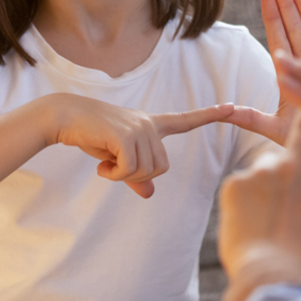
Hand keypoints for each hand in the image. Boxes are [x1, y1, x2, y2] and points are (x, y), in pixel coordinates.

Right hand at [48, 95, 233, 197]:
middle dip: (136, 175)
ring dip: (122, 174)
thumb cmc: (91, 135)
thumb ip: (135, 175)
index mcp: (152, 125)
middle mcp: (150, 124)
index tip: (234, 107)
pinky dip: (113, 175)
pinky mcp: (126, 136)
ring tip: (105, 160)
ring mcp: (139, 128)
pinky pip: (130, 170)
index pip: (186, 120)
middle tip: (113, 164)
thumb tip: (149, 193)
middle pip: (161, 168)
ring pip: (146, 171)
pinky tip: (101, 163)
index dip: (210, 115)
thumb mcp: (116, 157)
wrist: (66, 118)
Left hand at [218, 113, 300, 300]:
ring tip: (265, 216)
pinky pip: (240, 182)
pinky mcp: (236, 180)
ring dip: (264, 181)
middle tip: (299, 114)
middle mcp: (296, 164)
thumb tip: (298, 166)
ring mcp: (264, 170)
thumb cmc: (300, 250)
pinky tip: (248, 222)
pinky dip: (243, 199)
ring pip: (264, 163)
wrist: (274, 276)